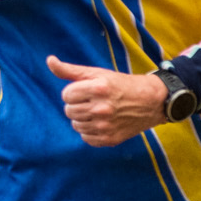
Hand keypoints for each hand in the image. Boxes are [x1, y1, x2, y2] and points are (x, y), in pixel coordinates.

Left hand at [47, 56, 165, 146]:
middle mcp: (102, 108)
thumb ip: (70, 70)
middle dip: (77, 105)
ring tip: (98, 111)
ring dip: (83, 118)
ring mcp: (106, 126)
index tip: (87, 90)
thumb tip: (49, 60)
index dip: (74, 92)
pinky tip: (102, 122)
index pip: (66, 95)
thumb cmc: (120, 85)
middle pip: (69, 111)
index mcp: (98, 88)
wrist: (151, 101)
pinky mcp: (110, 139)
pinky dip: (90, 131)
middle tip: (93, 101)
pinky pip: (86, 138)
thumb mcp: (97, 73)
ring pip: (76, 125)